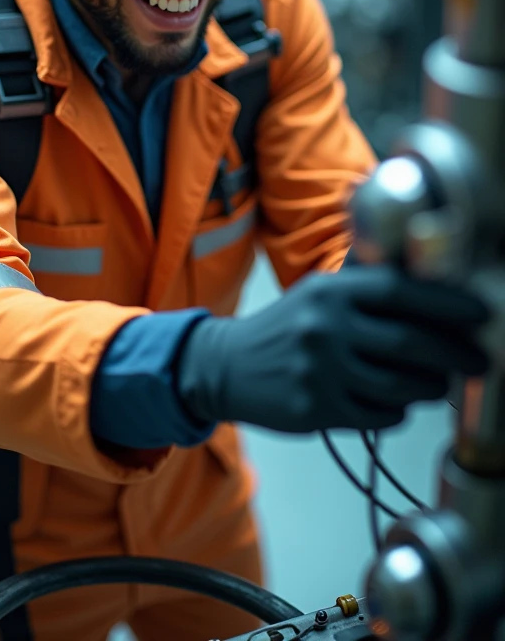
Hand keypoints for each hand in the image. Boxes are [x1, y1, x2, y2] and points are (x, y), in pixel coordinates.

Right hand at [176, 264, 489, 432]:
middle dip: (456, 353)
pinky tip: (391, 403)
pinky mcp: (315, 409)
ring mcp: (320, 370)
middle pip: (411, 342)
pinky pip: (379, 416)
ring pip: (401, 386)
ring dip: (430, 387)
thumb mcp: (318, 295)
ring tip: (436, 384)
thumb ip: (366, 291)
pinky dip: (396, 412)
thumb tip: (433, 295)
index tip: (480, 313)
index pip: (401, 291)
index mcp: (331, 291)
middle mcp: (326, 327)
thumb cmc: (286, 329)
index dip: (447, 302)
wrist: (226, 366)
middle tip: (479, 360)